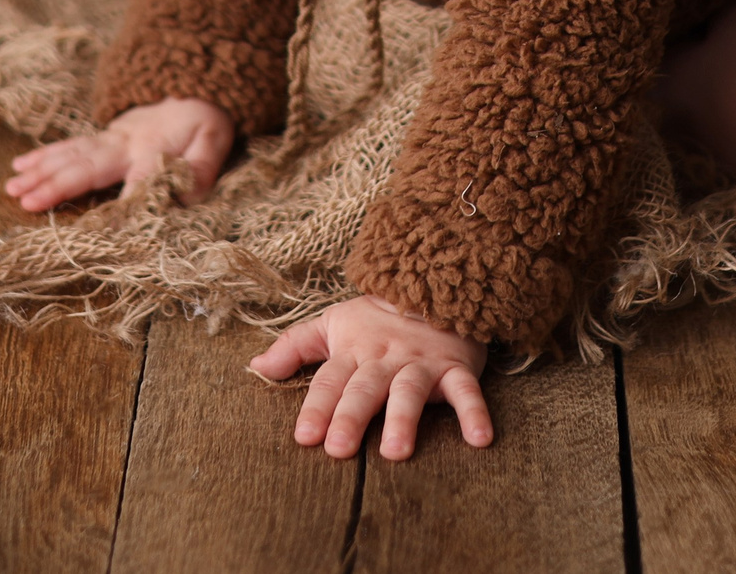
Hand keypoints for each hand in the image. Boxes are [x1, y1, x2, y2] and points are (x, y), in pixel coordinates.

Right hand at [4, 97, 234, 211]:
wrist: (194, 84)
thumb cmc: (204, 120)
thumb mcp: (215, 139)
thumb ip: (201, 167)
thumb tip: (184, 196)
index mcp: (154, 150)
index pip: (139, 182)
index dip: (123, 208)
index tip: (102, 233)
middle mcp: (125, 144)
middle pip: (88, 167)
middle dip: (57, 185)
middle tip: (26, 202)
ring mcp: (110, 138)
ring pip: (71, 154)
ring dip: (41, 171)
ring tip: (12, 187)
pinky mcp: (102, 136)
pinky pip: (69, 146)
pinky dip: (43, 155)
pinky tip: (20, 165)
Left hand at [250, 295, 492, 460]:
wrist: (432, 282)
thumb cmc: (377, 317)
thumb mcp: (332, 323)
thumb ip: (295, 347)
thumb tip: (256, 368)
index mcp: (353, 352)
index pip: (329, 381)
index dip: (316, 408)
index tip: (304, 437)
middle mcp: (384, 359)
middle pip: (364, 388)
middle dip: (351, 417)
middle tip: (338, 450)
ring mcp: (421, 363)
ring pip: (410, 390)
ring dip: (404, 419)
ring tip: (396, 453)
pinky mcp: (456, 367)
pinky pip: (467, 389)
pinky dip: (474, 412)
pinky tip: (480, 439)